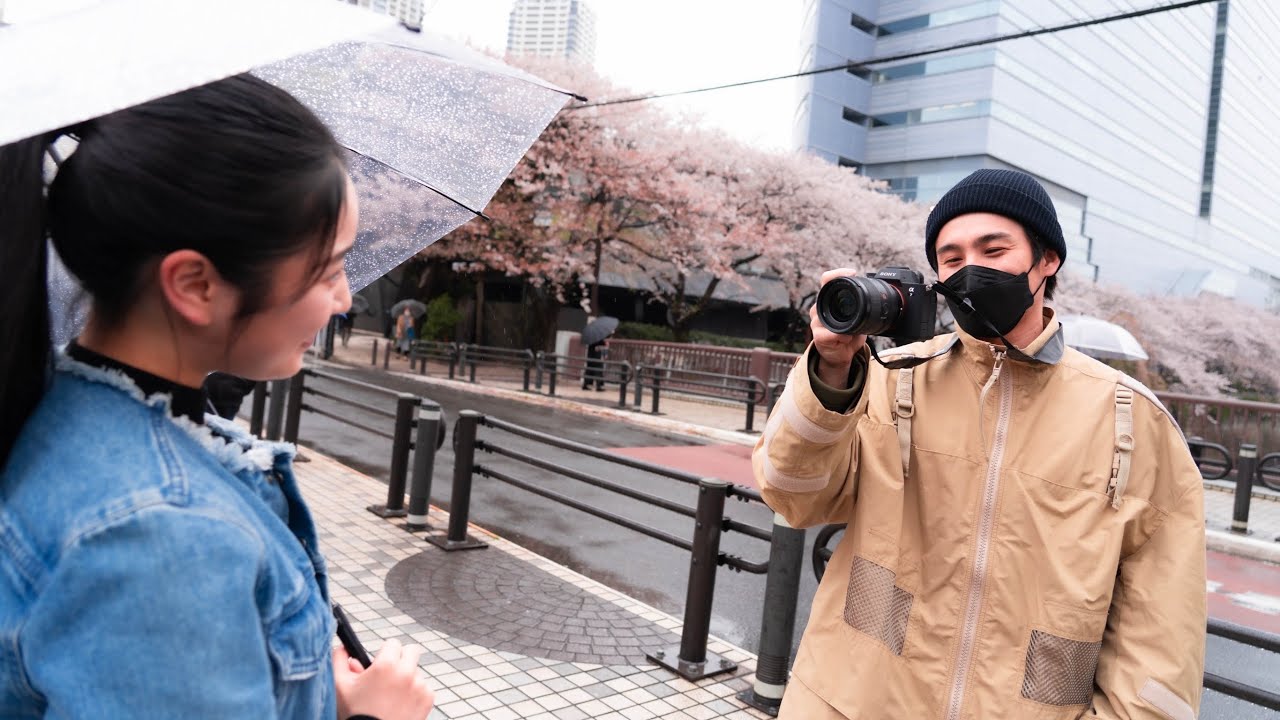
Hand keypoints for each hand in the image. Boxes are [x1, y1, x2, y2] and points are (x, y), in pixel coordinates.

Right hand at [335, 639, 433, 719]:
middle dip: (401, 659)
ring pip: (416, 671)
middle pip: (411, 651)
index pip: (393, 643)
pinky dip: (415, 693)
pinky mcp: (427, 699)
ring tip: (391, 696)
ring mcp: (420, 686)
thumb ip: (339, 660)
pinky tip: (400, 704)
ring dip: (407, 678)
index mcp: (386, 665)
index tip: (380, 663)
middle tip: (389, 674)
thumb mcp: (340, 687)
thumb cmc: (356, 714)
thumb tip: (344, 647)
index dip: (385, 652)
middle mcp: (406, 672)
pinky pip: (424, 687)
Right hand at [811, 268, 868, 387]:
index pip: (828, 280)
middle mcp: (821, 308)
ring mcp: (817, 322)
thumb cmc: (848, 336)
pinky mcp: (818, 336)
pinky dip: (840, 336)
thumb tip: (880, 300)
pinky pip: (827, 334)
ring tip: (851, 332)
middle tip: (856, 300)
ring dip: (842, 322)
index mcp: (830, 301)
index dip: (837, 273)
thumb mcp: (859, 320)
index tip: (852, 272)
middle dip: (838, 295)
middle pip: (822, 293)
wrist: (841, 355)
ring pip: (824, 314)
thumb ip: (864, 309)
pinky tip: (846, 339)